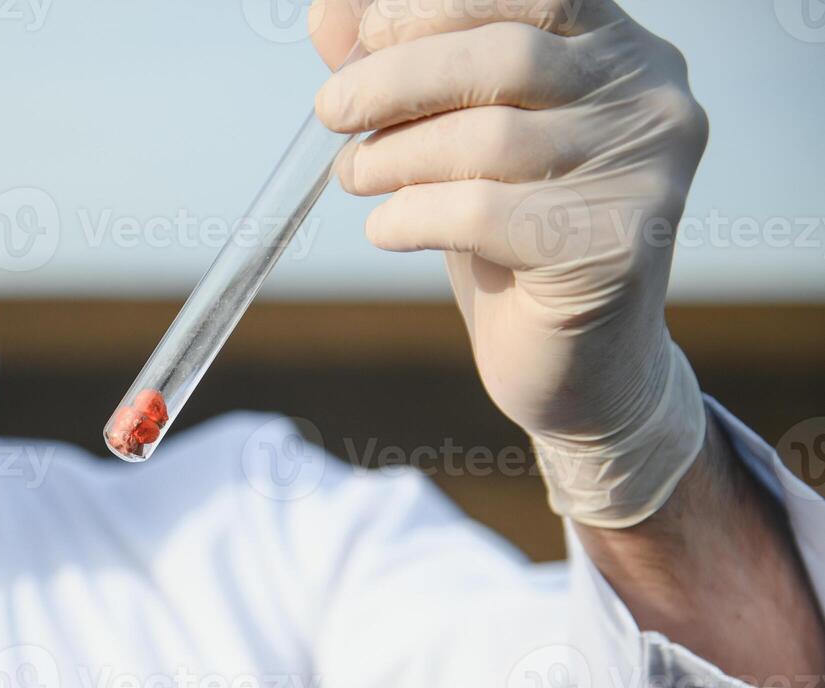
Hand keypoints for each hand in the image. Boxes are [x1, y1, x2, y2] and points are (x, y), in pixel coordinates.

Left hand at [311, 0, 710, 525]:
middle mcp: (649, 96)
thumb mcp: (456, 138)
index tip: (361, 39)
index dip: (432, 9)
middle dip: (396, 78)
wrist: (578, 362)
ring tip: (355, 175)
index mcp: (616, 48)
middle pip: (504, 57)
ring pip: (490, 139)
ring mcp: (643, 172)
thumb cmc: (513, 236)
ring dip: (395, 156)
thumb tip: (330, 10)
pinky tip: (387, 229)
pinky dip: (414, 215)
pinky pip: (485, 214)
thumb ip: (407, 67)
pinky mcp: (616, 247)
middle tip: (332, 111)